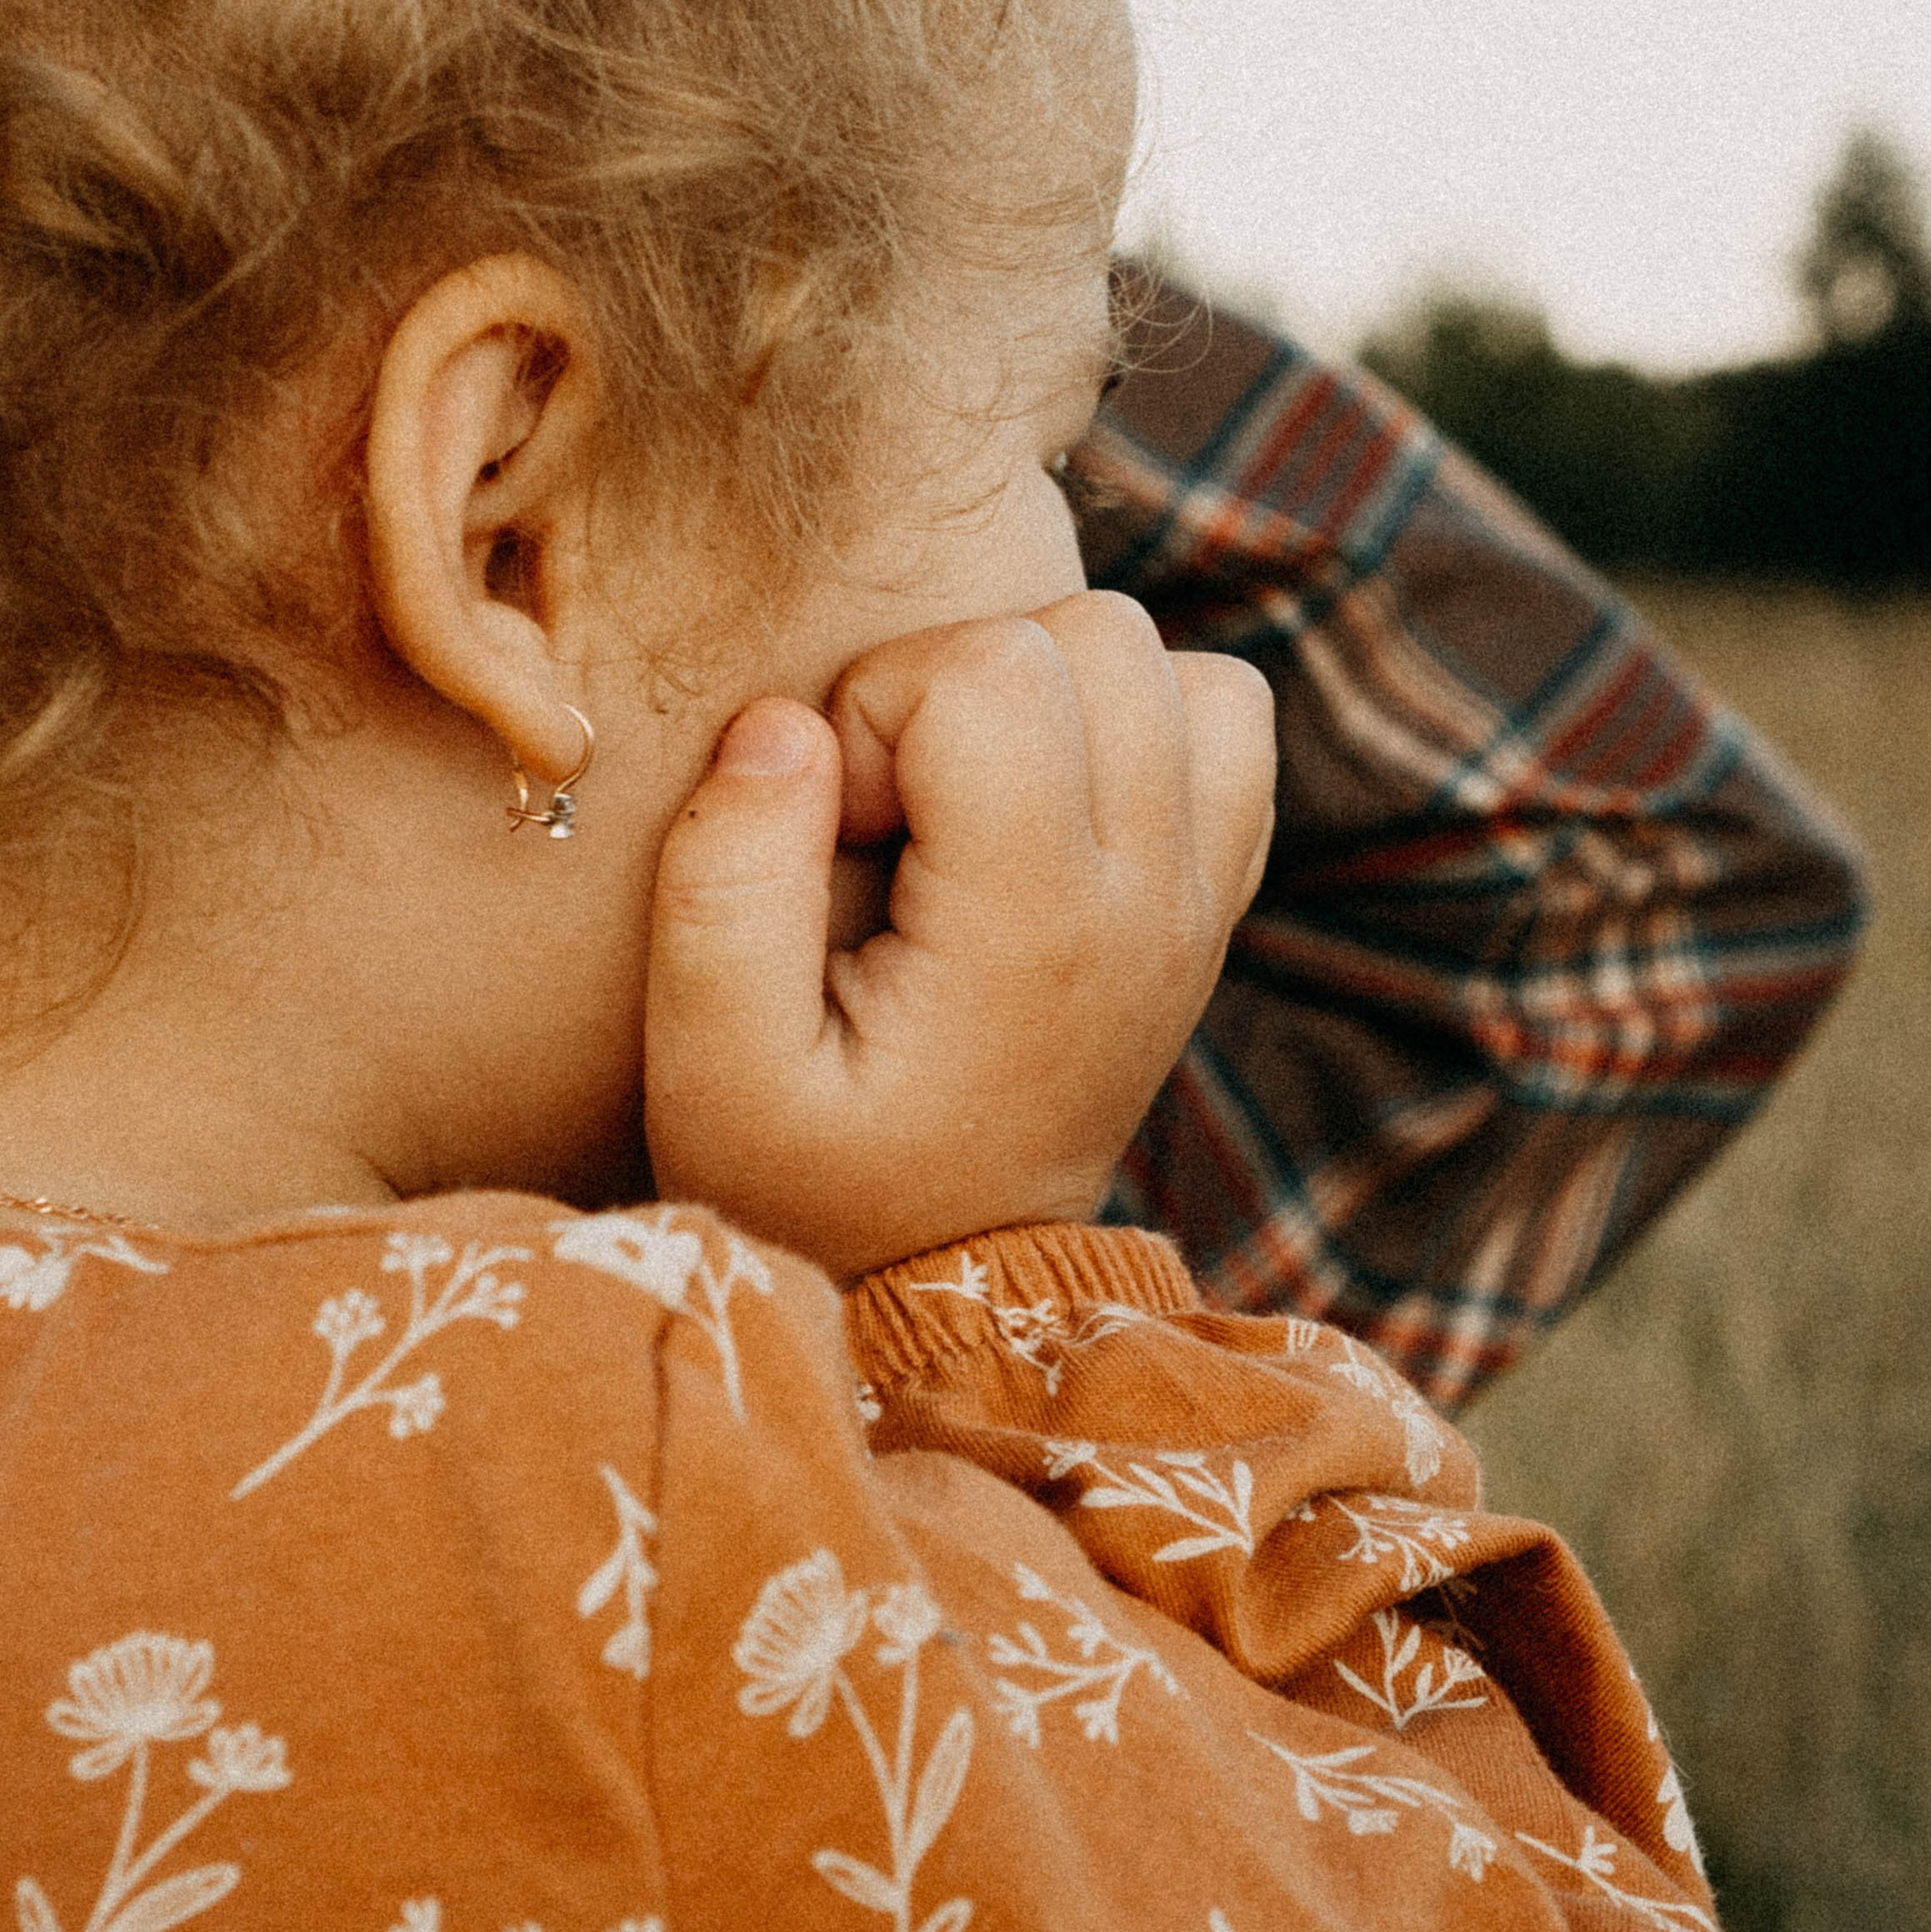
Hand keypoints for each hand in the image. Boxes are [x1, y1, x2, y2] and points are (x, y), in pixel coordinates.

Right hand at [644, 592, 1275, 1276]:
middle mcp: (1152, 896)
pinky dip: (1133, 723)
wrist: (947, 1296)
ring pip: (1170, 659)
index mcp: (1036, 928)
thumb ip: (723, 884)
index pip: (990, 670)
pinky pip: (1220, 720)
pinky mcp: (1212, 897)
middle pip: (1095, 635)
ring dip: (1050, 692)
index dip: (877, 711)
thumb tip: (783, 724)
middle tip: (898, 817)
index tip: (844, 832)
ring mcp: (1201, 896)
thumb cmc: (809, 1179)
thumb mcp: (710, 1067)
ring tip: (969, 803)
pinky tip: (1041, 807)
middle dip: (960, 681)